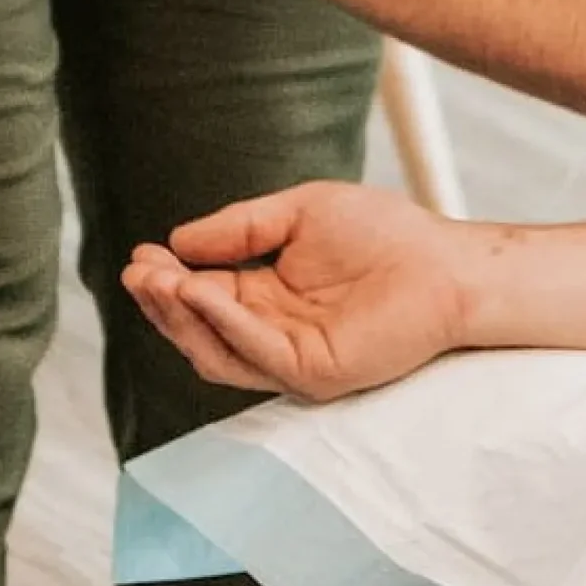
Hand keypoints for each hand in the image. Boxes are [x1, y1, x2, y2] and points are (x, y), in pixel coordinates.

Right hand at [121, 183, 476, 401]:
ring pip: (216, 351)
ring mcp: (293, 357)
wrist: (447, 262)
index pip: (201, 295)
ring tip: (158, 280)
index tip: (141, 251)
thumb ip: (241, 228)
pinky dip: (223, 322)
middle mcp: (274, 332)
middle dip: (162, 301)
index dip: (167, 277)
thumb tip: (177, 241)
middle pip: (198, 329)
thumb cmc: (387, 233)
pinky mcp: (315, 372)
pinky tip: (201, 291)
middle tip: (139, 270)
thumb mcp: (298, 214)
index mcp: (267, 296)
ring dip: (180, 317)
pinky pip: (256, 354)